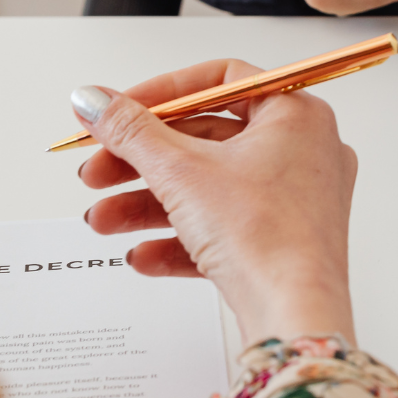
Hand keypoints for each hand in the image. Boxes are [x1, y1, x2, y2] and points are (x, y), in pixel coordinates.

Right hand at [72, 59, 358, 344]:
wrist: (295, 315)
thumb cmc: (266, 235)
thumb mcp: (181, 172)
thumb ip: (130, 131)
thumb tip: (94, 100)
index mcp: (296, 114)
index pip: (220, 81)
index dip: (161, 93)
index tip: (120, 111)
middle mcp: (304, 151)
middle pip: (206, 139)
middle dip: (142, 160)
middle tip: (98, 169)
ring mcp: (297, 200)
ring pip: (209, 188)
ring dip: (149, 202)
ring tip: (102, 219)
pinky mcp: (283, 243)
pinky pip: (225, 229)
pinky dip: (181, 237)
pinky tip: (141, 254)